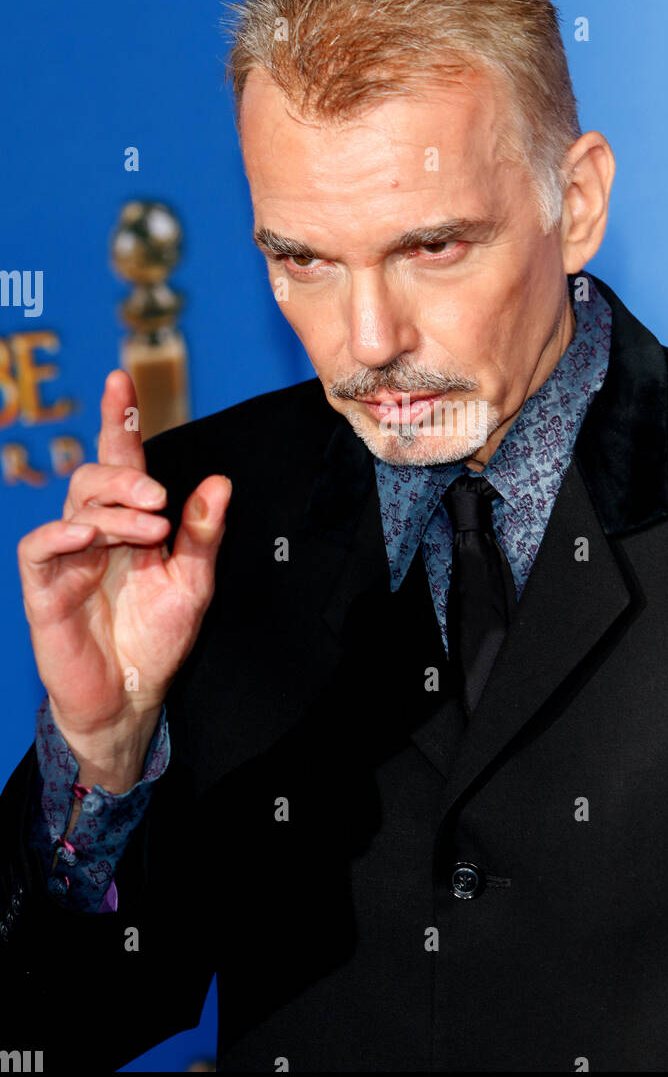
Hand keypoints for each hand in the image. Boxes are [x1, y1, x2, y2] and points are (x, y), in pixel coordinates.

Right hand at [17, 369, 231, 789]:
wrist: (132, 697)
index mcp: (130, 523)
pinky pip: (39, 548)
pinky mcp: (44, 589)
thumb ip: (203, 533)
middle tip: (160, 499)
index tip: (120, 379)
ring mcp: (66, 558)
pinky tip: (85, 535)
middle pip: (96, 476)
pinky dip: (60, 534)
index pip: (122, 462)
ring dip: (112, 508)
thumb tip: (219, 481)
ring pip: (75, 504)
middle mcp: (95, 532)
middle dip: (127, 474)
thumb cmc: (158, 636)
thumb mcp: (193, 582)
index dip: (119, 420)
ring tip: (149, 527)